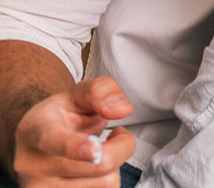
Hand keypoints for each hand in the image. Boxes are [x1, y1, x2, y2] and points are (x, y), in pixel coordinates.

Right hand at [12, 76, 135, 185]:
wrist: (34, 144)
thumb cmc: (59, 118)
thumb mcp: (77, 94)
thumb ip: (101, 91)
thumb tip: (122, 110)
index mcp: (37, 132)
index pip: (56, 142)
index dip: (77, 147)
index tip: (94, 148)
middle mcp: (35, 167)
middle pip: (99, 165)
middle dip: (122, 146)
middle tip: (118, 134)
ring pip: (106, 183)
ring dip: (115, 165)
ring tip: (101, 152)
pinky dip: (109, 180)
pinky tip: (98, 169)